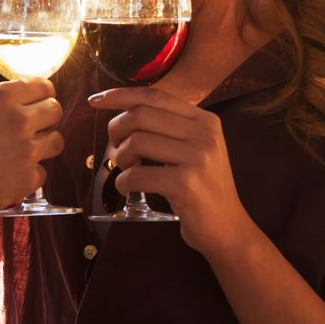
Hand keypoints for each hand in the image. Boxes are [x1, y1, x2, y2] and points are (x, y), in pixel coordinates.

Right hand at [0, 78, 64, 222]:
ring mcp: (26, 150)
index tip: (42, 101)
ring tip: (26, 152)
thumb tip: (19, 103)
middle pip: (55, 111)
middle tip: (37, 127)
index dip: (44, 94)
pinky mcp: (27, 179)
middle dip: (47, 118)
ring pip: (57, 141)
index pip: (43, 86)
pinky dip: (29, 175)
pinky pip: (42, 172)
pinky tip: (11, 176)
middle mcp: (19, 120)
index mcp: (2, 98)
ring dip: (44, 145)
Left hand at [88, 87, 253, 258]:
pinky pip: (137, 174)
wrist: (228, 228)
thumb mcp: (195, 148)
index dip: (121, 95)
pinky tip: (128, 187)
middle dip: (117, 130)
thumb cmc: (202, 188)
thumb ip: (168, 128)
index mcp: (205, 120)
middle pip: (140, 115)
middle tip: (117, 149)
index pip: (155, 96)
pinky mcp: (186, 184)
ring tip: (127, 169)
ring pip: (136, 141)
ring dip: (120, 157)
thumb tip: (122, 112)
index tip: (96, 100)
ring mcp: (197, 158)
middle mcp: (204, 133)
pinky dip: (123, 182)